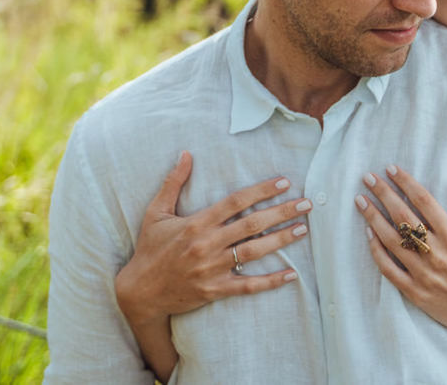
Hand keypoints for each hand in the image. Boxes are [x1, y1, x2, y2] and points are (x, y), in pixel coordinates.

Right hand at [114, 151, 309, 329]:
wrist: (139, 292)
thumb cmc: (149, 249)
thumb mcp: (156, 213)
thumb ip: (173, 183)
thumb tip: (186, 153)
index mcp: (196, 223)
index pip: (236, 202)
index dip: (261, 190)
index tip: (284, 182)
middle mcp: (207, 244)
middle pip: (252, 224)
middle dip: (281, 212)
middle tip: (306, 203)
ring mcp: (212, 269)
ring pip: (254, 252)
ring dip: (281, 240)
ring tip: (302, 229)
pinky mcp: (215, 291)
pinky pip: (248, 286)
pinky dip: (271, 281)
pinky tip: (291, 274)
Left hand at [355, 165, 446, 381]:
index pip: (424, 201)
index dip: (406, 182)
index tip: (391, 168)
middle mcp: (437, 253)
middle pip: (403, 216)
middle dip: (383, 193)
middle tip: (368, 178)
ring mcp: (424, 274)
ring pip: (392, 241)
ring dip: (373, 218)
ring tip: (361, 201)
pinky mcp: (415, 292)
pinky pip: (389, 269)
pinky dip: (376, 251)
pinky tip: (368, 234)